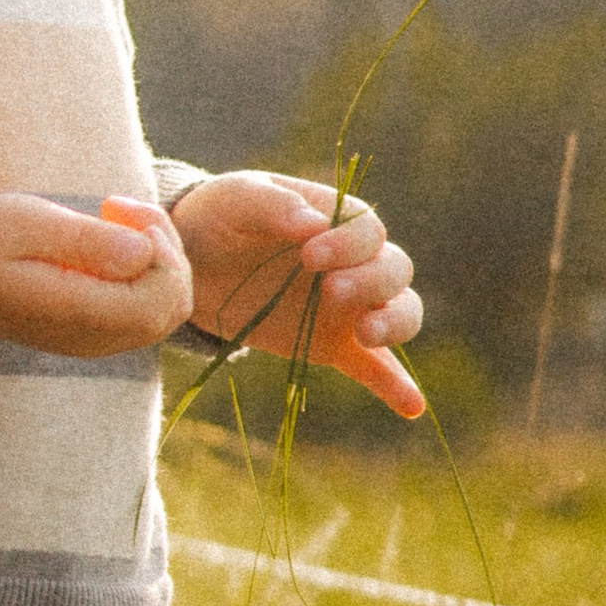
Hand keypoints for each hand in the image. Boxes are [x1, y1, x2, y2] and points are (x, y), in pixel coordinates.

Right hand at [0, 194, 194, 358]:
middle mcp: (92, 339)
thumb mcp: (26, 223)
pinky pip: (138, 309)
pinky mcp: (85, 332)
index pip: (165, 297)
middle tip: (119, 207)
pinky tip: (103, 239)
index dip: (163, 249)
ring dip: (152, 258)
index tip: (117, 208)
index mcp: (79, 315)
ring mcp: (90, 341)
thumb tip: (144, 252)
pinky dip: (137, 273)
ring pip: (161, 309)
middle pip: (173, 306)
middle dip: (165, 250)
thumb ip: (88, 241)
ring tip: (112, 215)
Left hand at [170, 170, 424, 420]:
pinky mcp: (335, 345)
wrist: (193, 260)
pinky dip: (396, 386)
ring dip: (395, 323)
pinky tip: (412, 407)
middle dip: (372, 281)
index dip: (349, 243)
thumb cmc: (221, 217)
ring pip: (401, 313)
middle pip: (395, 270)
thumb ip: (273, 205)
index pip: (367, 230)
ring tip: (366, 335)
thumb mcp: (236, 198)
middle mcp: (356, 263)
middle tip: (330, 290)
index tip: (309, 256)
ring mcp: (349, 307)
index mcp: (338, 221)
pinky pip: (376, 368)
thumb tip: (313, 224)